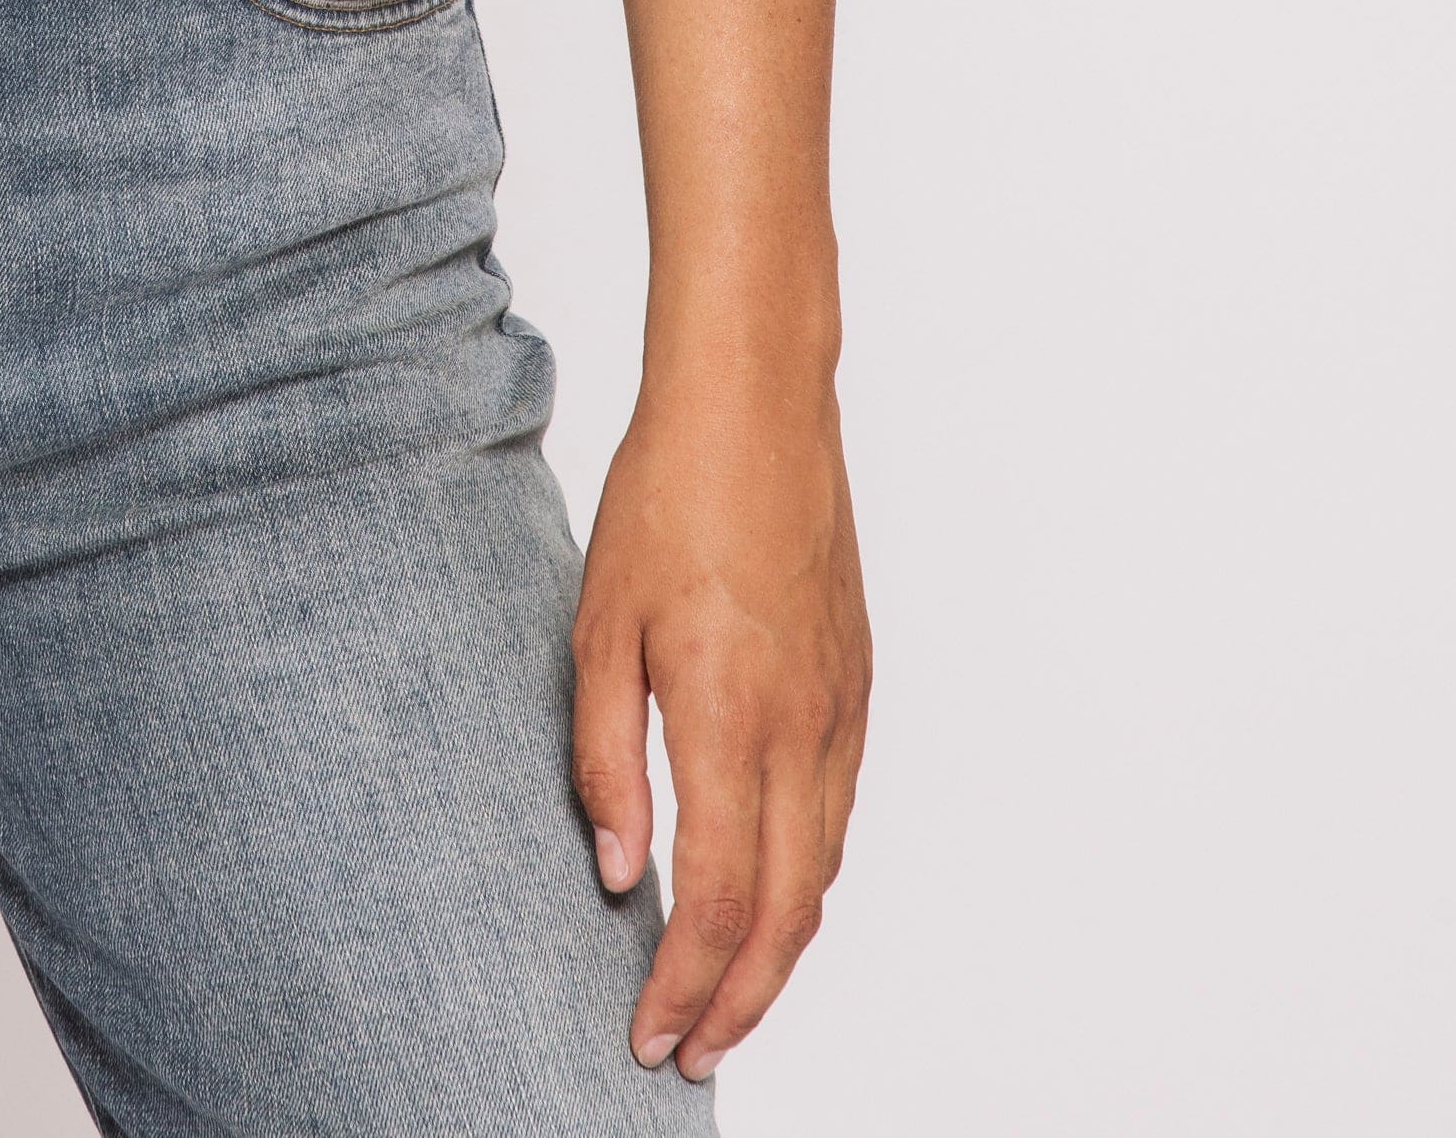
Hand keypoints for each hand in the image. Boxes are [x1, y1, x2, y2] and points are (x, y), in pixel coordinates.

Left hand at [573, 376, 870, 1085]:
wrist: (756, 404)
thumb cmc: (666, 495)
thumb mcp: (599, 623)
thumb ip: (605, 756)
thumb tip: (618, 872)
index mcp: (729, 717)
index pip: (712, 899)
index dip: (683, 985)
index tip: (651, 1035)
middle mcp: (802, 729)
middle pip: (784, 915)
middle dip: (737, 1001)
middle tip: (688, 1051)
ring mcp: (840, 710)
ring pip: (821, 873)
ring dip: (778, 952)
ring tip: (723, 995)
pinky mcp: (857, 686)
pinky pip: (839, 815)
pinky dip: (806, 880)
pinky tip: (768, 892)